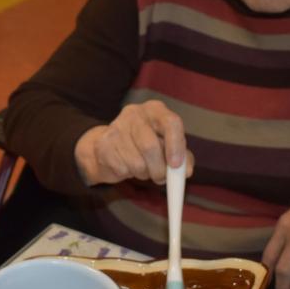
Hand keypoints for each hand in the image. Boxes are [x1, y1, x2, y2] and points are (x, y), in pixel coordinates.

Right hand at [74, 100, 191, 185]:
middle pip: (150, 146)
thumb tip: (185, 171)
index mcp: (155, 110)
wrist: (110, 146)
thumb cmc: (145, 144)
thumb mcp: (168, 146)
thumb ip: (182, 157)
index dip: (175, 146)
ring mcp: (116, 128)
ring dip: (144, 174)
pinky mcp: (103, 145)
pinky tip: (127, 166)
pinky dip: (128, 174)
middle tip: (161, 178)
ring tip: (142, 168)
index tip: (176, 165)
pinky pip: (122, 169)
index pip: (170, 122)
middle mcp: (135, 114)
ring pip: (137, 163)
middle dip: (159, 169)